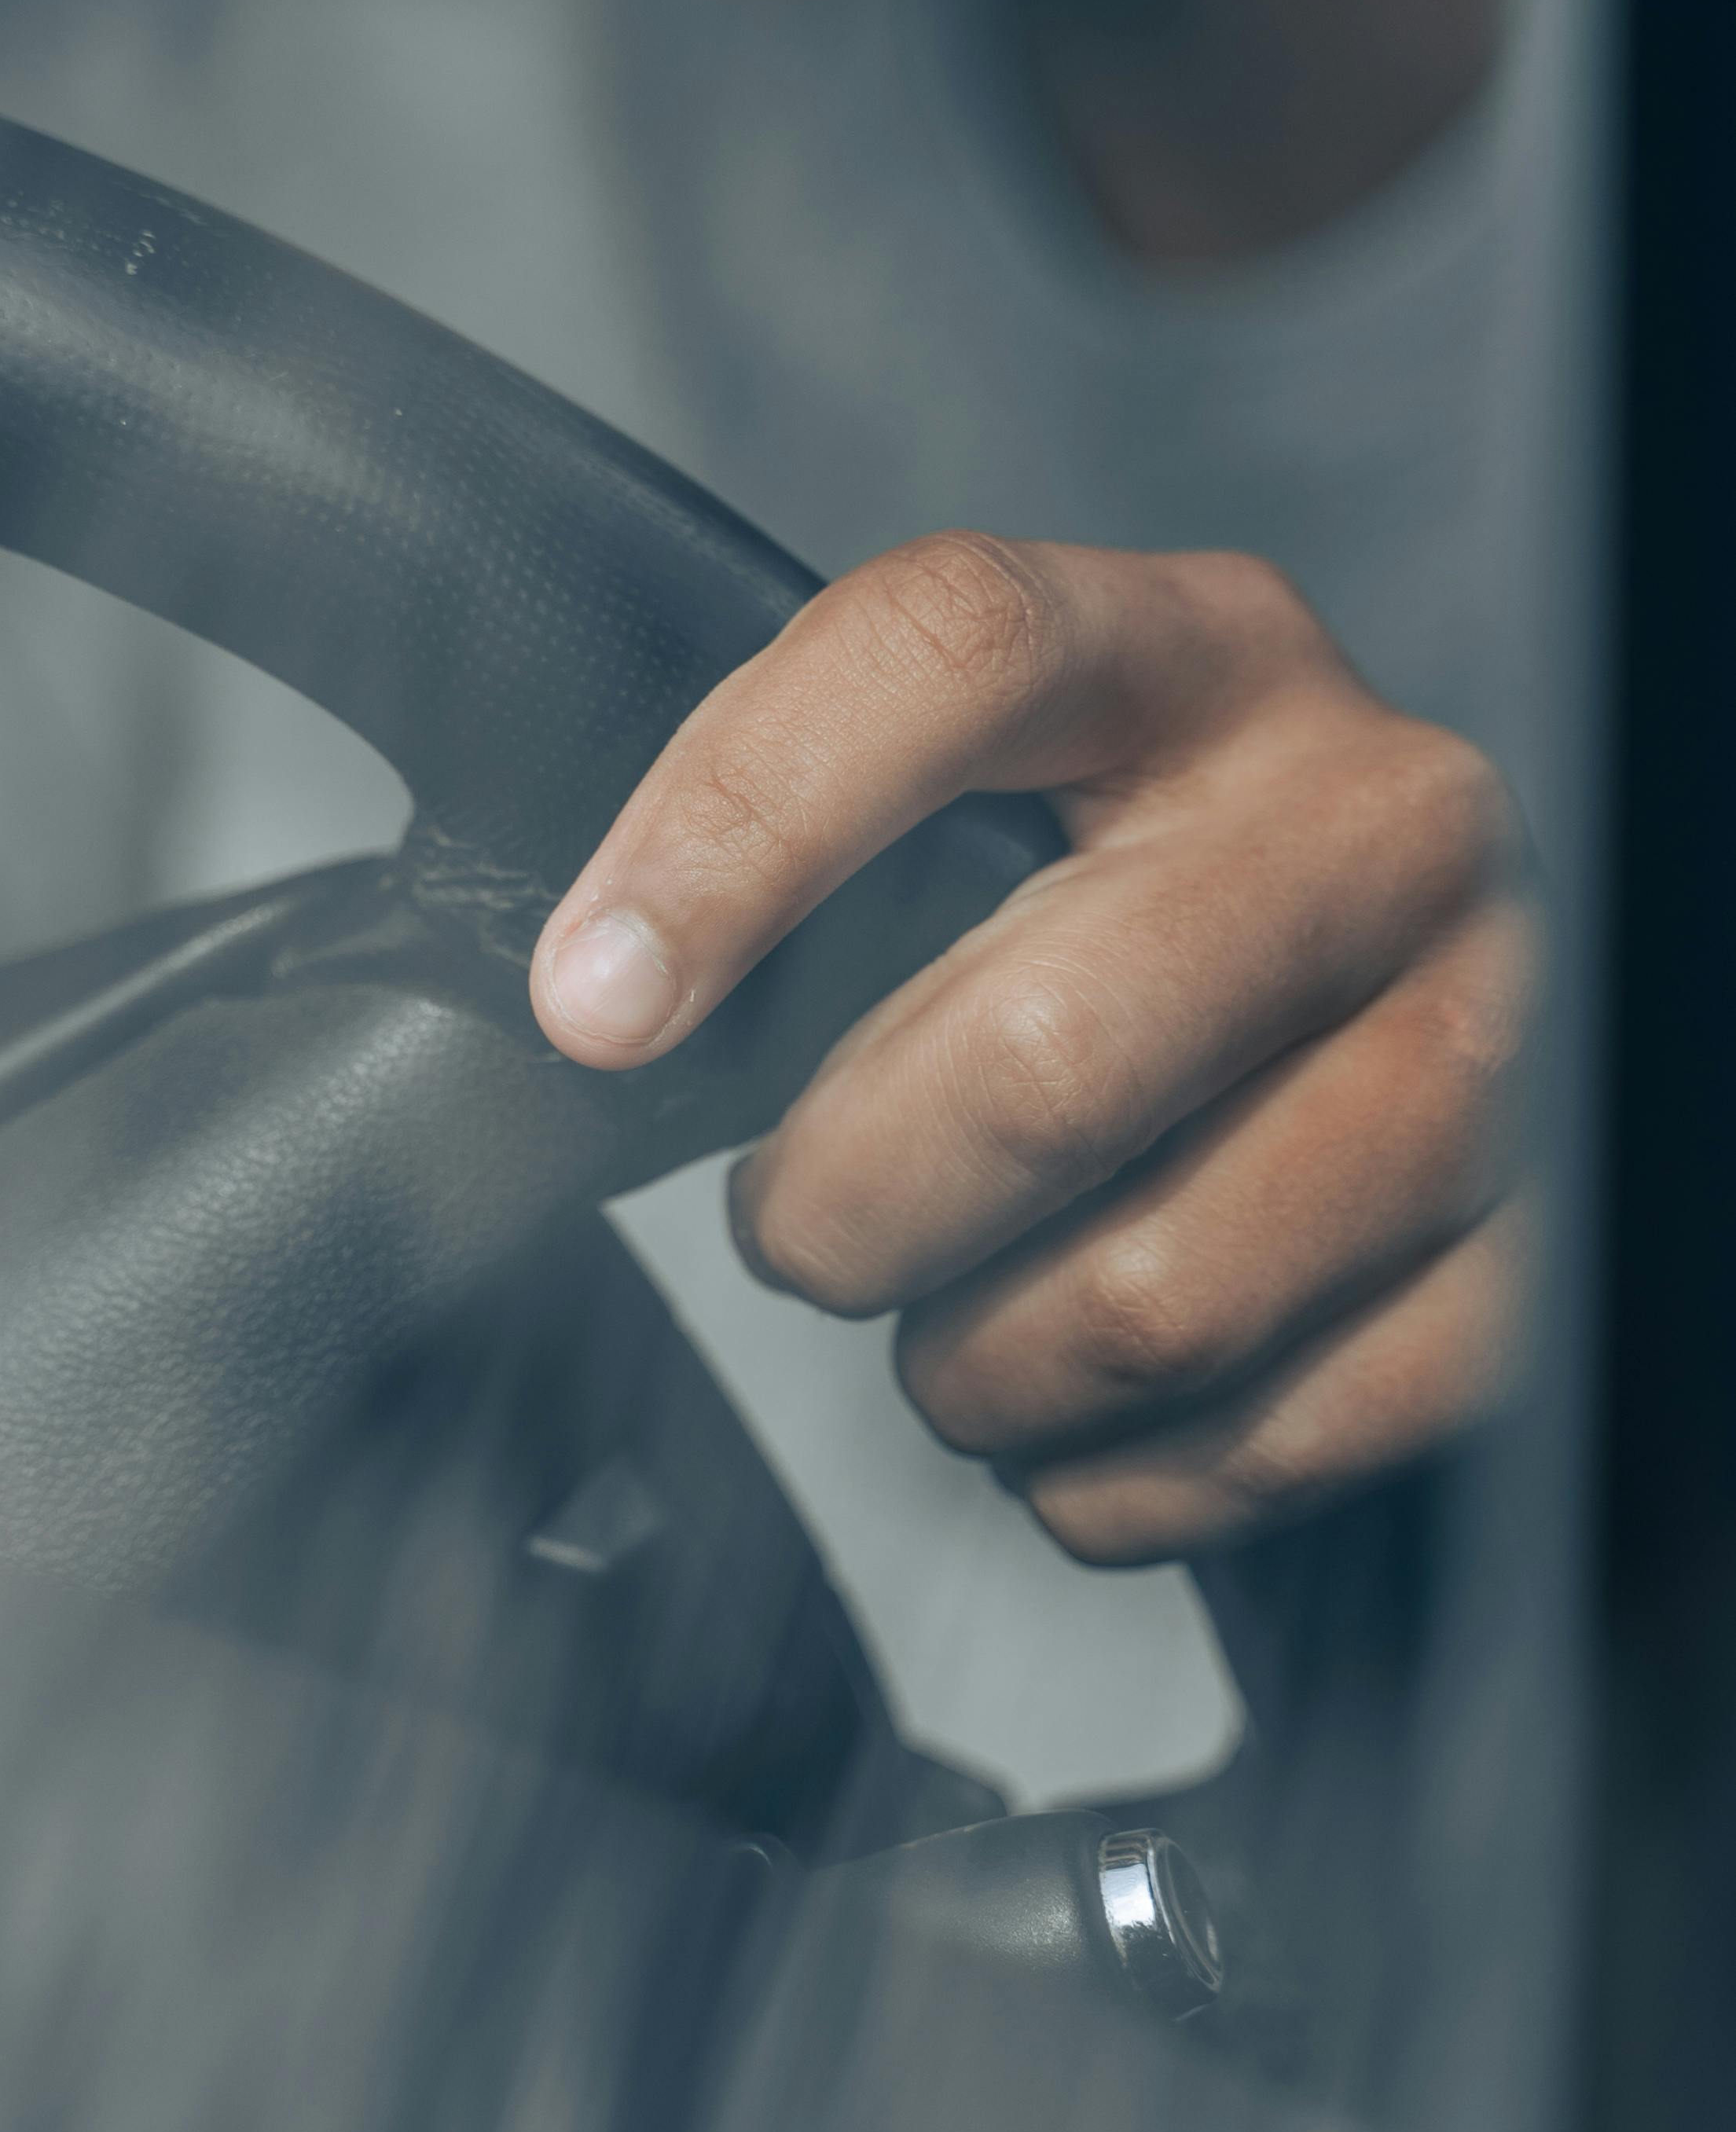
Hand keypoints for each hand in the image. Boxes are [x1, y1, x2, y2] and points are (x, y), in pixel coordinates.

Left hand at [528, 532, 1537, 1562]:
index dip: (741, 832)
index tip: (596, 1006)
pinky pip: (1264, 1442)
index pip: (951, 655)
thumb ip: (815, 847)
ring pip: (1149, 1299)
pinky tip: (1092, 1402)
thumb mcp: (990, 809)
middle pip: (1045, 1062)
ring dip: (977, 1370)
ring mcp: (1490, 1041)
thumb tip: (596, 1007)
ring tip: (958, 1319)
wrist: (1394, 1022)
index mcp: (1196, 659)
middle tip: (806, 1227)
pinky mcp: (1535, 1256)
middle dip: (847, 1209)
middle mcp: (1376, 821)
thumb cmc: (1122, 928)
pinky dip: (1115, 1476)